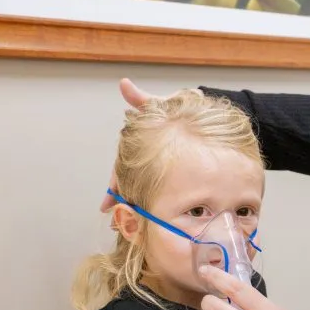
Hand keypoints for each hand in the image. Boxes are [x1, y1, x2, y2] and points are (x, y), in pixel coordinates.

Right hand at [99, 78, 199, 211]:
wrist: (204, 115)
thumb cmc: (180, 110)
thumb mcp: (160, 106)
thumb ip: (142, 99)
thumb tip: (125, 85)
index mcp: (139, 148)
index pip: (122, 170)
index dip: (114, 188)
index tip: (106, 206)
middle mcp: (147, 159)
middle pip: (131, 184)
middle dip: (123, 203)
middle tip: (116, 223)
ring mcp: (160, 165)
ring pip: (145, 188)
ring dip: (137, 205)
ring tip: (133, 225)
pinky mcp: (174, 172)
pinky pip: (162, 188)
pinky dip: (155, 202)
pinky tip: (154, 216)